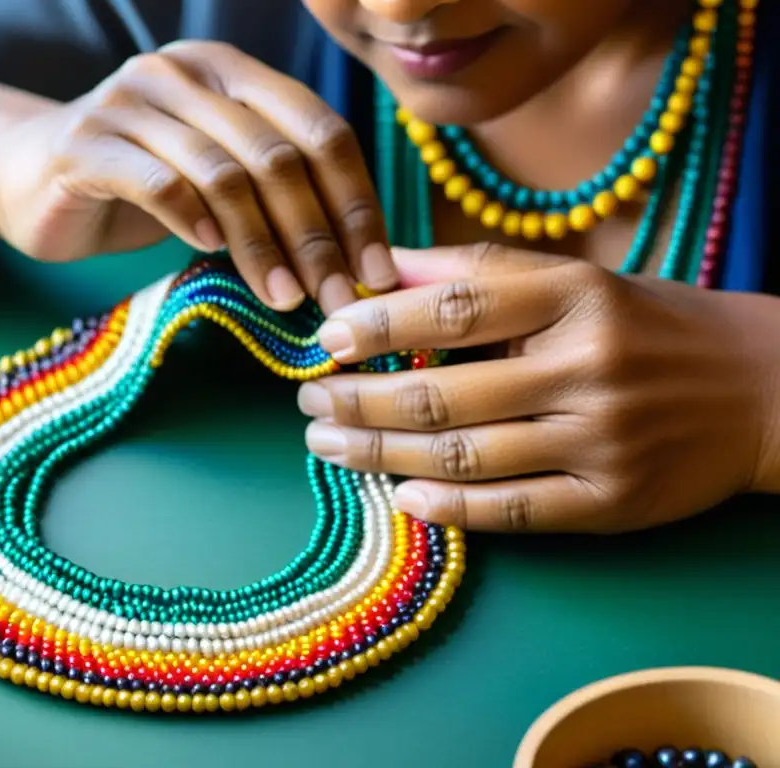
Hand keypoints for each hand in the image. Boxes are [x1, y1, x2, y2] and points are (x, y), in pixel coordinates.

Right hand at [0, 41, 395, 314]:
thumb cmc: (144, 187)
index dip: (357, 203)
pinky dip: (192, 219)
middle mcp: (188, 73)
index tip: (376, 270)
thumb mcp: (221, 183)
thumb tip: (358, 264)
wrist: (31, 176)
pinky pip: (157, 180)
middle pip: (279, 156)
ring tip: (284, 296)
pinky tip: (210, 252)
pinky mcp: (87, 141)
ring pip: (224, 173)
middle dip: (318, 236)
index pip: (321, 130)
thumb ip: (278, 198)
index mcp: (235, 73)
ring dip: (263, 244)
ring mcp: (133, 100)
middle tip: (339, 298)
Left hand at [297, 244, 779, 533]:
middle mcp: (588, 367)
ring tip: (328, 445)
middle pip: (443, 395)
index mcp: (575, 297)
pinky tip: (400, 497)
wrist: (760, 387)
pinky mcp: (614, 503)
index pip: (452, 310)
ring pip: (466, 458)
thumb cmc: (647, 324)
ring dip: (381, 455)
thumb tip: (384, 266)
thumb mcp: (574, 280)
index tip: (324, 340)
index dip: (376, 326)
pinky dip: (449, 510)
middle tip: (308, 402)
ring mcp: (602, 441)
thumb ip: (477, 270)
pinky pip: (514, 512)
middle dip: (358, 401)